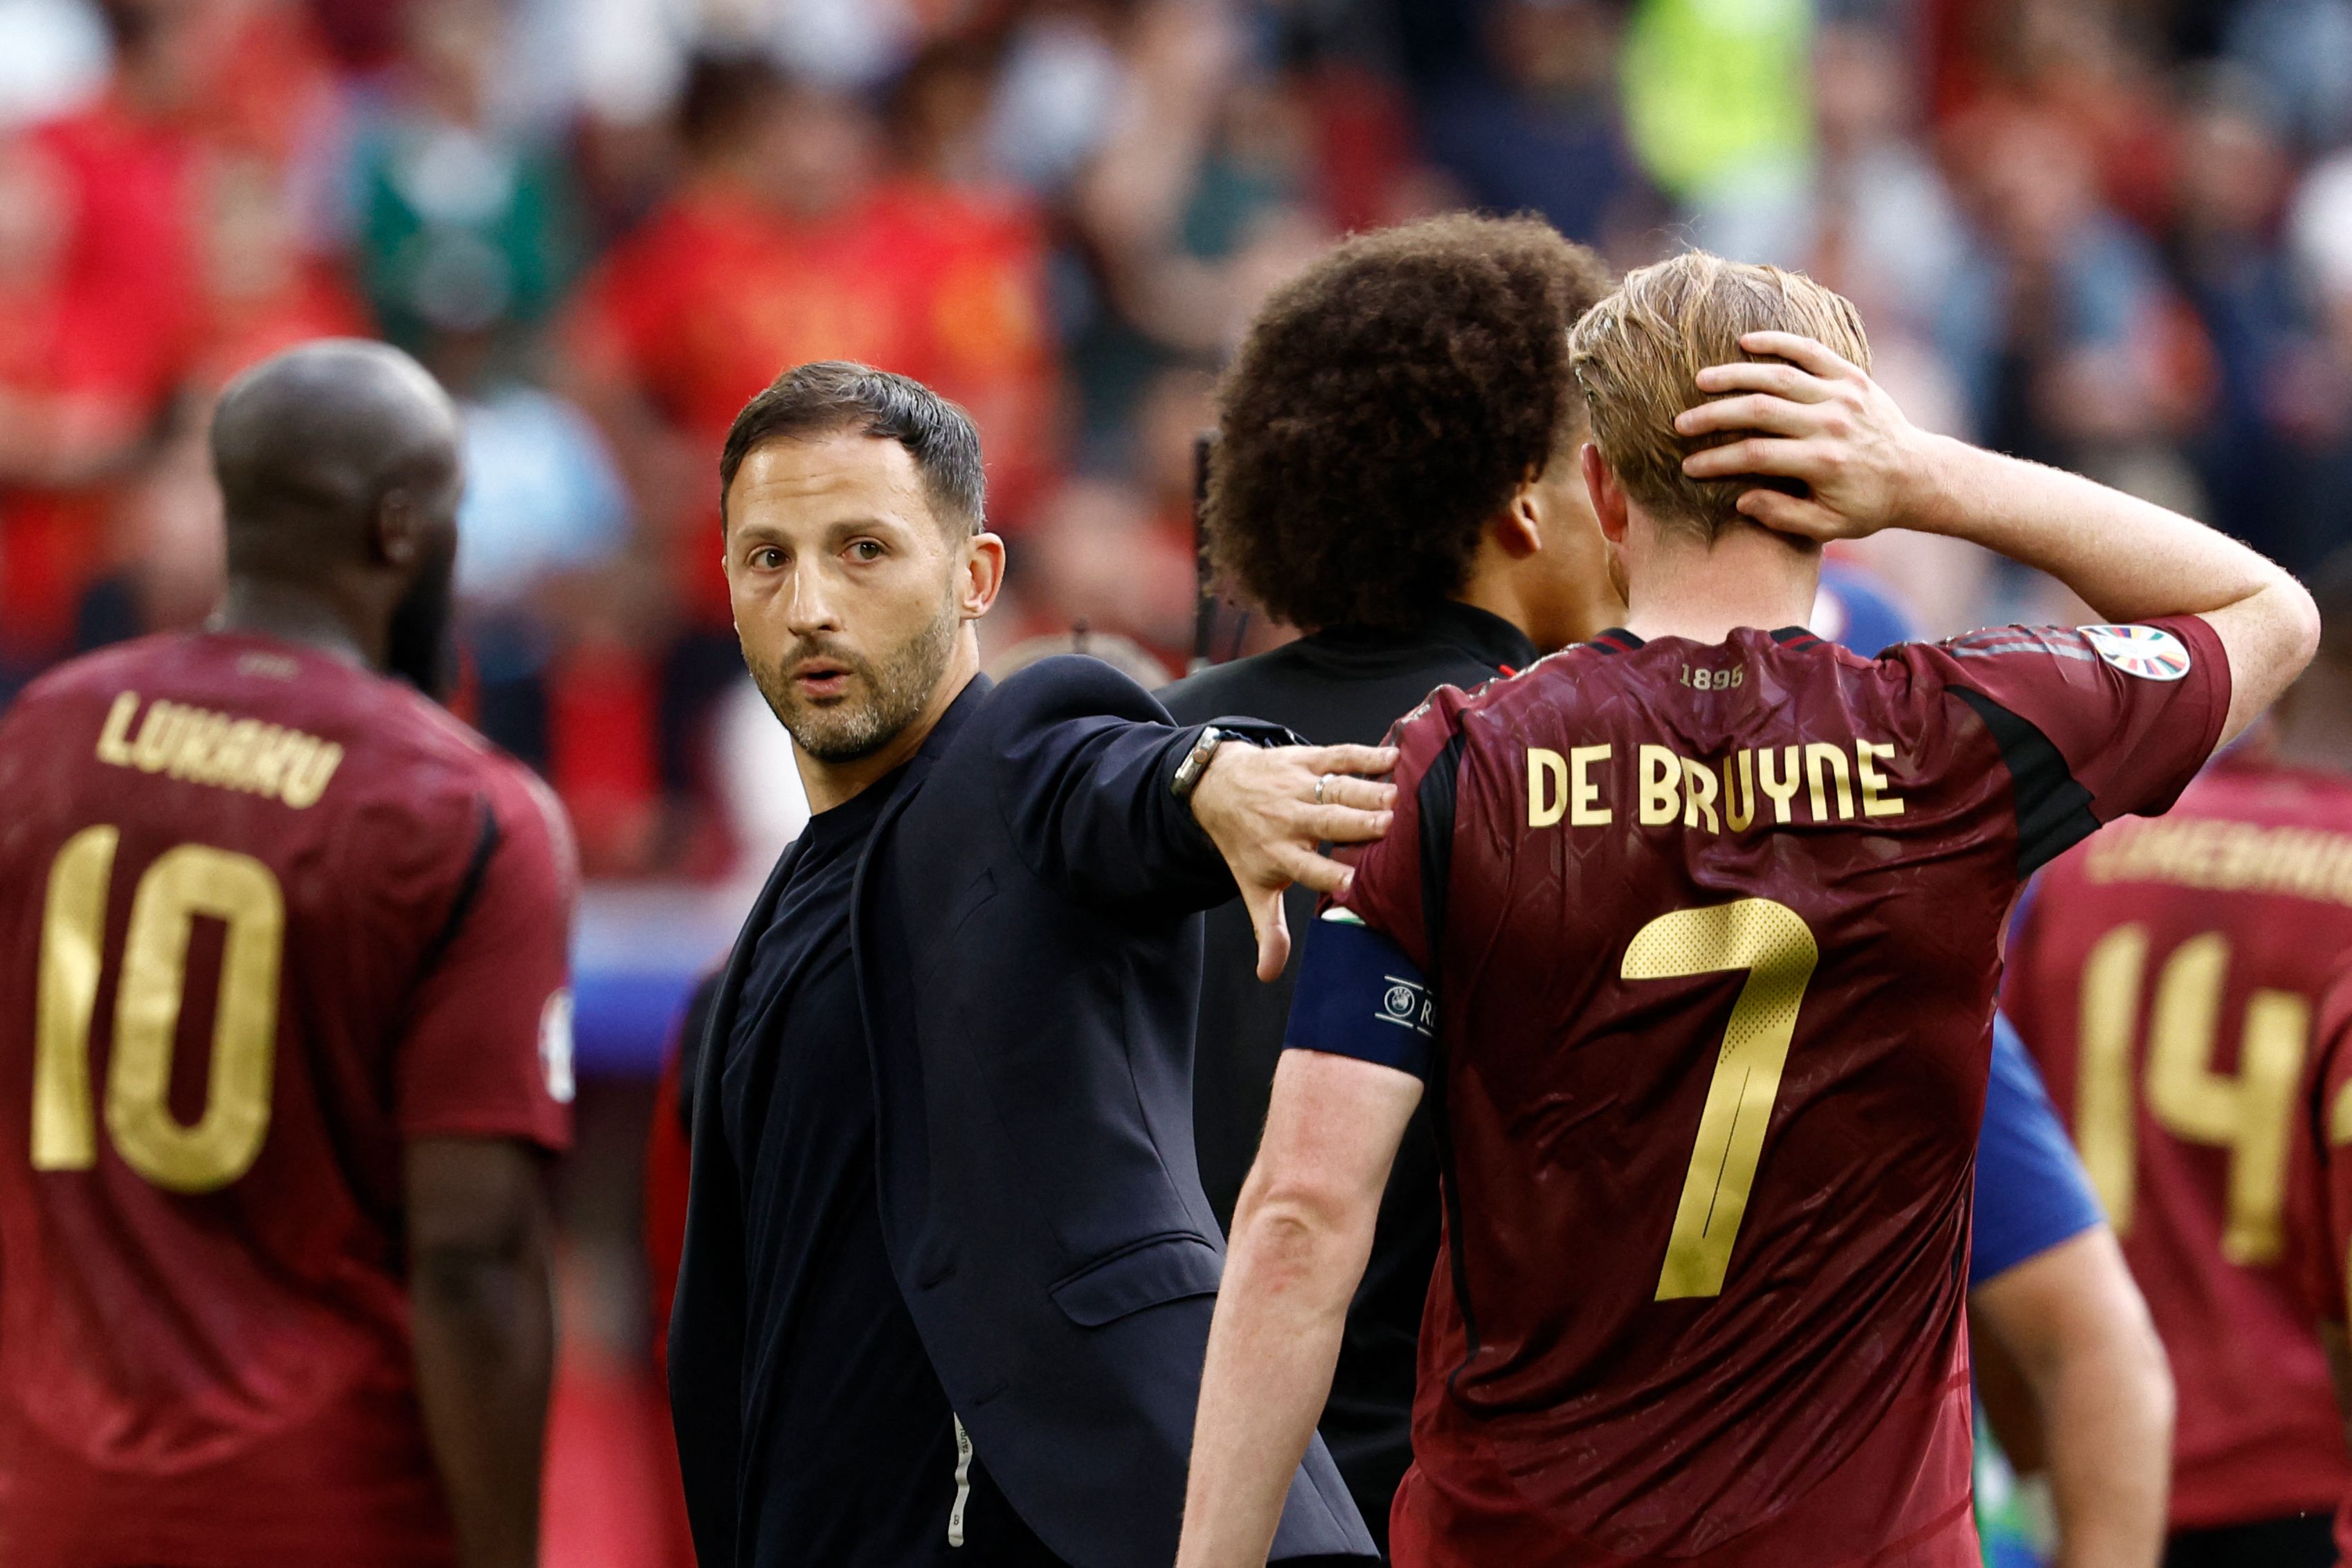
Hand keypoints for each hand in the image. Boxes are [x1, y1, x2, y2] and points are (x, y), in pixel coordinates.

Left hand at [1189, 742, 1395, 981]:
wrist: (1218, 790)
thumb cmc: (1247, 844)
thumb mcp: (1254, 888)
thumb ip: (1269, 930)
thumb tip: (1269, 975)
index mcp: (1280, 855)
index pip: (1306, 868)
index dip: (1329, 874)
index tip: (1355, 880)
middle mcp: (1288, 820)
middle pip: (1326, 822)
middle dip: (1357, 824)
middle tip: (1391, 826)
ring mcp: (1297, 788)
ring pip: (1335, 789)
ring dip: (1366, 791)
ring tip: (1399, 796)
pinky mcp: (1304, 760)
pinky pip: (1336, 756)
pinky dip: (1364, 755)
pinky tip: (1392, 757)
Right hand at [1674, 331, 1943, 541]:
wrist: (1916, 474)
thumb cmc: (1866, 504)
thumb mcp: (1828, 526)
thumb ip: (1783, 516)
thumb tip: (1741, 499)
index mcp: (1823, 463)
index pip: (1756, 456)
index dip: (1717, 460)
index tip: (1688, 466)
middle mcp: (1831, 424)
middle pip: (1759, 411)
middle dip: (1714, 416)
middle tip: (1681, 423)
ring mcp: (1842, 395)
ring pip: (1779, 376)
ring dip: (1735, 375)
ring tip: (1701, 380)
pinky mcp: (1852, 376)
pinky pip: (1811, 351)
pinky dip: (1778, 342)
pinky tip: (1746, 342)